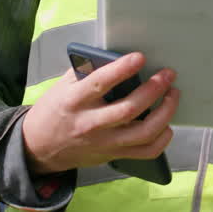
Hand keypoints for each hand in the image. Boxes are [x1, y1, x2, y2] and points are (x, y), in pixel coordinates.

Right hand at [21, 52, 178, 174]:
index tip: (140, 57)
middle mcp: (90, 123)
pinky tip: (166, 124)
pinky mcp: (112, 155)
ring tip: (172, 95)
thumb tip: (116, 56)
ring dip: (165, 112)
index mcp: (74, 100)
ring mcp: (103, 143)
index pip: (100, 83)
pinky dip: (162, 139)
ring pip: (143, 132)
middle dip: (154, 89)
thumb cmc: (55, 109)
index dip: (122, 69)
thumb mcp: (63, 85)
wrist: (39, 146)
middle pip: (130, 109)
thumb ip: (86, 71)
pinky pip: (146, 152)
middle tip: (168, 75)